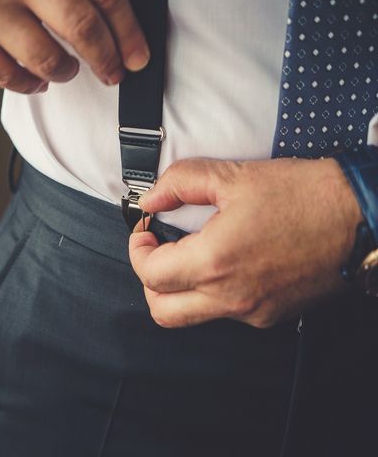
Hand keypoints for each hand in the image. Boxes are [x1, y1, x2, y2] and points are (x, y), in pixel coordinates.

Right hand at [0, 0, 149, 92]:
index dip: (127, 30)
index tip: (137, 56)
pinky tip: (37, 80)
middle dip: (106, 59)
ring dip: (66, 71)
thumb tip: (119, 20)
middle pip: (81, 26)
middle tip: (113, 72)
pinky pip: (7, 77)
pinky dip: (29, 85)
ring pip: (46, 59)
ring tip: (68, 69)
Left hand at [128, 158, 363, 328]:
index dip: (137, 250)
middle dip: (149, 280)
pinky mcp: (271, 315)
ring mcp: (252, 311)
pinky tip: (227, 264)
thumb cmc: (305, 194)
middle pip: (162, 309)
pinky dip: (213, 293)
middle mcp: (231, 296)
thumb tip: (151, 199)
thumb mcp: (234, 176)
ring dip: (179, 290)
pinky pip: (225, 313)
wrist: (361, 216)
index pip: (150, 274)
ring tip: (189, 257)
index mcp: (216, 261)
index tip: (145, 232)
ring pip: (192, 316)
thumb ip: (181, 183)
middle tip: (157, 251)